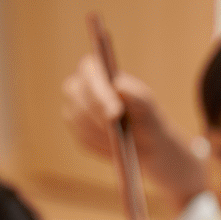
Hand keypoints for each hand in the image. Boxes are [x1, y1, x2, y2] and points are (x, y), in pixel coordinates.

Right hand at [60, 54, 205, 207]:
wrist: (145, 140)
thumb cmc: (145, 114)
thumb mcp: (146, 103)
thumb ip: (134, 93)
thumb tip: (117, 88)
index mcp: (96, 70)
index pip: (88, 72)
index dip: (99, 91)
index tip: (114, 110)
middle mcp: (79, 87)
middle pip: (76, 94)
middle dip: (96, 113)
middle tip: (114, 128)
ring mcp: (74, 109)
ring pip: (78, 118)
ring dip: (99, 131)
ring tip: (119, 141)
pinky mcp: (77, 130)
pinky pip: (83, 138)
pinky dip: (99, 144)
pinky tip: (114, 149)